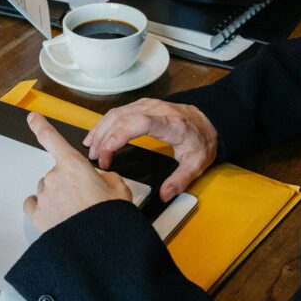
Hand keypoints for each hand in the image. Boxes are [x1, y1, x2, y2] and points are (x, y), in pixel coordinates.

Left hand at [23, 112, 131, 232]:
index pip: (52, 140)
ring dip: (57, 198)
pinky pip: (33, 205)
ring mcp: (44, 196)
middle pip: (56, 174)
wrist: (98, 247)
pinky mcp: (37, 215)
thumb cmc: (109, 218)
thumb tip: (103, 180)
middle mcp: (54, 178)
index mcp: (74, 166)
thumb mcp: (120, 190)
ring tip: (76, 213)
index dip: (41, 126)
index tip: (33, 118)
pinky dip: (42, 208)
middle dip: (68, 183)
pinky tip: (56, 216)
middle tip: (85, 200)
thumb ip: (108, 177)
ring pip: (46, 191)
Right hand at [85, 98, 218, 201]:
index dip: (119, 135)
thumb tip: (165, 195)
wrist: (209, 121)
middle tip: (96, 159)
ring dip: (100, 130)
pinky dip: (104, 124)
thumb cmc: (201, 140)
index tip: (106, 152)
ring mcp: (147, 105)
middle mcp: (157, 110)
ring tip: (91, 149)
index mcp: (171, 124)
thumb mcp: (196, 165)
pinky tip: (97, 135)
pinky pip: (118, 111)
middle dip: (104, 139)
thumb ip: (179, 181)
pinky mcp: (141, 105)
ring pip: (116, 113)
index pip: (139, 123)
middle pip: (122, 119)